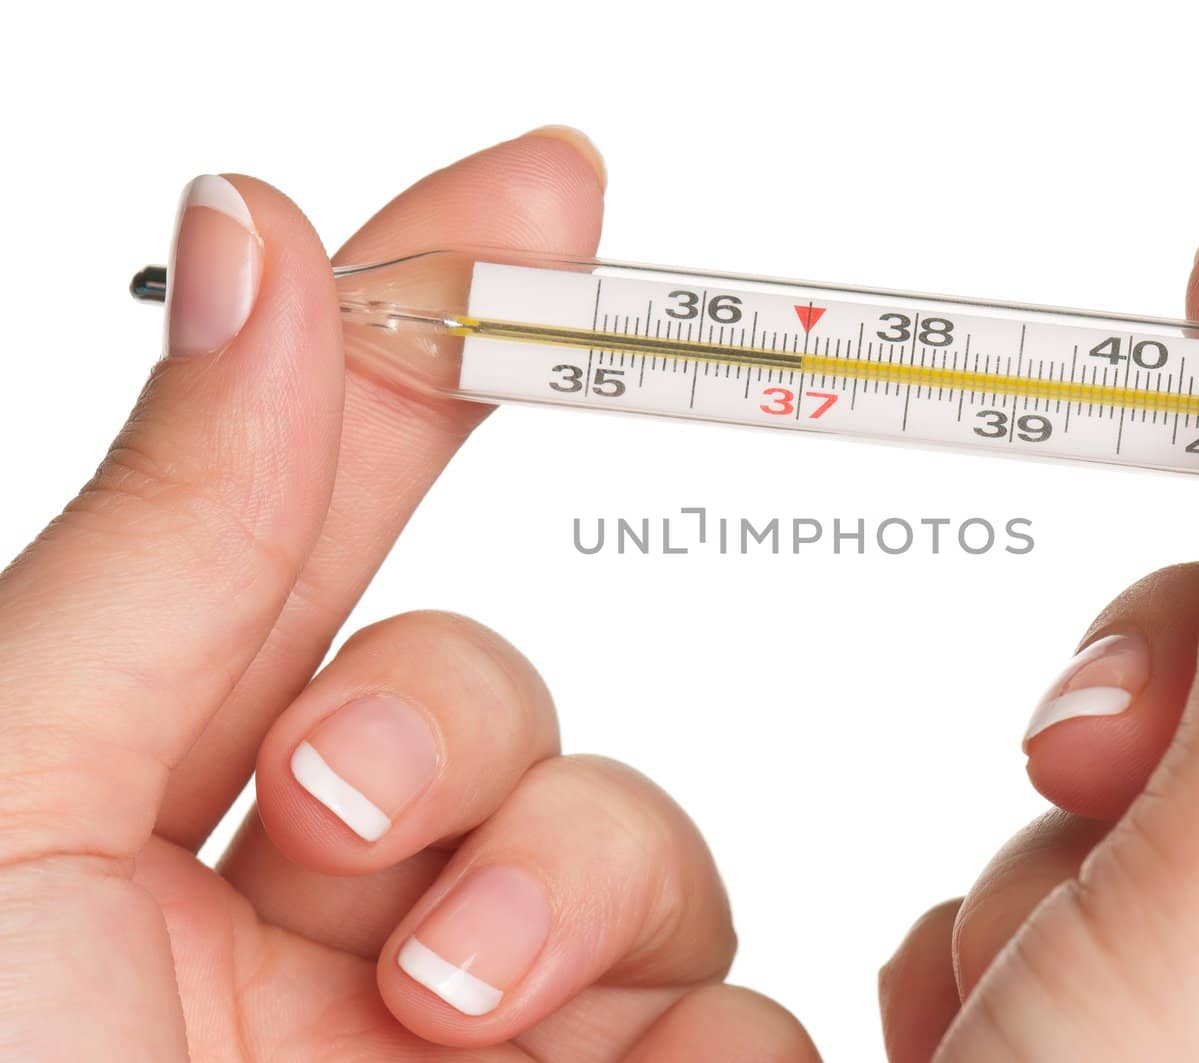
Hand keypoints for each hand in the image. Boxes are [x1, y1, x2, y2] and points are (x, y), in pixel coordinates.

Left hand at [0, 130, 815, 1060]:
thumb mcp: (3, 793)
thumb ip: (166, 533)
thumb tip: (250, 228)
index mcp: (177, 802)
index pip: (341, 519)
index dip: (447, 342)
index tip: (547, 193)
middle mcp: (342, 912)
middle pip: (522, 700)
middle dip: (457, 716)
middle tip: (330, 813)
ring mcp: (488, 1035)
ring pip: (654, 851)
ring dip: (572, 889)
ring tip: (434, 1013)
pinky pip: (746, 1029)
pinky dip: (697, 1046)